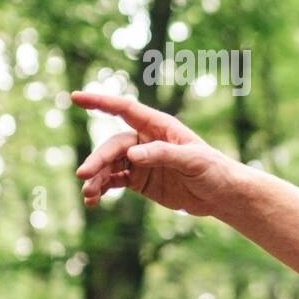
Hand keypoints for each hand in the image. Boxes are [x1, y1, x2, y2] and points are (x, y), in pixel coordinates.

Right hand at [72, 92, 237, 214]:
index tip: (76, 97)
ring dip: (96, 178)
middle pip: (113, 146)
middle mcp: (146, 141)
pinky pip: (113, 181)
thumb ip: (163, 155)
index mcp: (160, 127)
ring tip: (88, 194)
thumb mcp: (193, 160)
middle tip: (83, 175)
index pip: (126, 110)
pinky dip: (101, 189)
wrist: (222, 195)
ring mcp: (140, 161)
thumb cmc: (214, 170)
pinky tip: (92, 201)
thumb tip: (131, 155)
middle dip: (97, 159)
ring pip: (109, 165)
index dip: (101, 102)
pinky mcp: (139, 180)